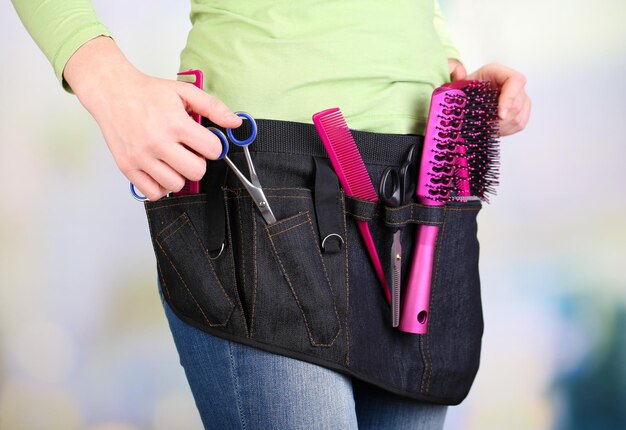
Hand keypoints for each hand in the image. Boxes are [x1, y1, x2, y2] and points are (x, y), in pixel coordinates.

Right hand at [64, 37, 241, 200]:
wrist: (112, 92)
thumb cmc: (147, 92)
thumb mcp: (185, 93)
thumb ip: (213, 108)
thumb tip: (236, 122)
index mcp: (175, 124)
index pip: (212, 150)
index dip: (212, 146)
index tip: (204, 141)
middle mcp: (157, 142)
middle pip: (196, 172)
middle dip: (198, 162)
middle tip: (188, 151)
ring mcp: (141, 157)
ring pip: (176, 185)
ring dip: (179, 175)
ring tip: (172, 159)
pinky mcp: (127, 167)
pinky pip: (152, 193)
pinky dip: (160, 186)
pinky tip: (160, 170)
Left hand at [448, 60, 530, 136]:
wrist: (471, 98)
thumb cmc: (467, 89)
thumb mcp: (459, 81)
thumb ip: (453, 72)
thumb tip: (459, 73)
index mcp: (499, 72)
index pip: (515, 81)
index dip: (509, 98)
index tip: (500, 115)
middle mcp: (514, 84)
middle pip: (517, 104)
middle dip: (499, 119)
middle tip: (484, 124)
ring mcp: (521, 98)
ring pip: (517, 117)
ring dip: (500, 126)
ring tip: (485, 125)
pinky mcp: (522, 112)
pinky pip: (518, 124)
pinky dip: (504, 130)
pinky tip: (492, 128)